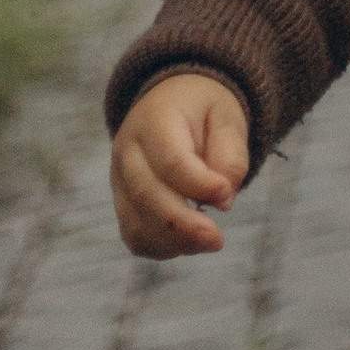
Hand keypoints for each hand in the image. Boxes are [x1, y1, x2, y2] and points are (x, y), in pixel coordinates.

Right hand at [111, 73, 251, 258]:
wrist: (173, 102)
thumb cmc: (203, 111)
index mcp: (154, 119)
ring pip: (135, 222)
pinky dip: (160, 247)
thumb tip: (223, 200)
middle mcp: (127, 150)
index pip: (169, 161)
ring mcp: (119, 179)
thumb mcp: (227, 116)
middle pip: (146, 195)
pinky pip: (134, 235)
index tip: (226, 194)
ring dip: (174, 240)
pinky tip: (189, 241)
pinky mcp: (122, 203)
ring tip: (208, 240)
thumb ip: (230, 154)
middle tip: (217, 239)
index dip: (199, 185)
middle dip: (183, 225)